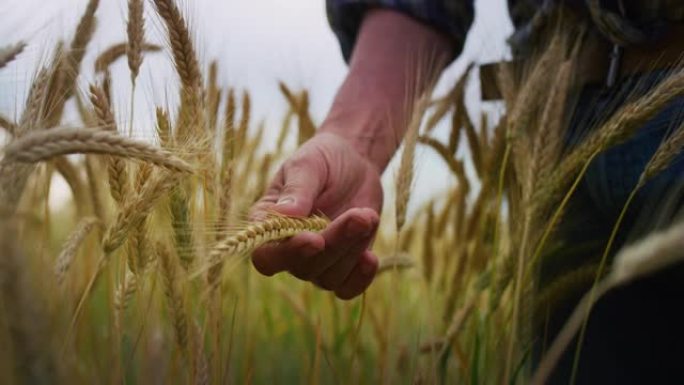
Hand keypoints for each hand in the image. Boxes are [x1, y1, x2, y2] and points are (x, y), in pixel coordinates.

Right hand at [250, 132, 382, 299]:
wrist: (354, 161)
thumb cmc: (323, 159)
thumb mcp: (308, 165)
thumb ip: (297, 190)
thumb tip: (285, 215)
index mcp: (268, 226)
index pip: (266, 257)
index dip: (288, 254)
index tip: (315, 239)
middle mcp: (288, 250)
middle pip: (304, 267)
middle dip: (336, 242)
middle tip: (360, 215)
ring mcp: (316, 261)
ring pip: (329, 277)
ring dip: (353, 250)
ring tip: (368, 216)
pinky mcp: (342, 266)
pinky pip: (346, 289)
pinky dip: (360, 279)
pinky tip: (372, 257)